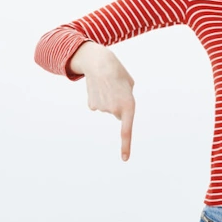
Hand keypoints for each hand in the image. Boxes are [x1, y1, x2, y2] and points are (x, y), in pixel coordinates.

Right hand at [71, 42, 135, 160]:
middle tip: (117, 89)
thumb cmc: (118, 73)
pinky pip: (99, 105)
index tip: (124, 159)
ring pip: (108, 109)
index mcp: (128, 105)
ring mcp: (102, 109)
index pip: (127, 130)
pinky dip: (100, 98)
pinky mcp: (92, 105)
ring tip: (108, 86)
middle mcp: (115, 110)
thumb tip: (116, 114)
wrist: (99, 62)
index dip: (126, 145)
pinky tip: (99, 88)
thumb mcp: (129, 85)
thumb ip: (127, 101)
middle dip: (119, 104)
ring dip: (109, 99)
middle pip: (118, 114)